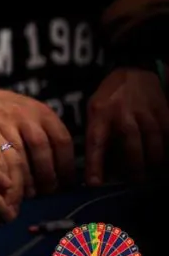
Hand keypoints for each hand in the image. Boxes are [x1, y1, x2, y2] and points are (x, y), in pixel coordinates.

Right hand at [0, 88, 74, 196]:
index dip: (66, 167)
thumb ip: (50, 140)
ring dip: (25, 178)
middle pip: (42, 148)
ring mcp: (5, 121)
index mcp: (44, 114)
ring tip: (29, 194)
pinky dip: (6, 172)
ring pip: (19, 153)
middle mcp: (26, 115)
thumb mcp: (36, 119)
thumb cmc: (14, 117)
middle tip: (47, 193)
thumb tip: (66, 178)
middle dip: (46, 175)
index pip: (62, 141)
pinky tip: (9, 184)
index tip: (66, 186)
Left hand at [85, 67, 168, 185]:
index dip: (95, 163)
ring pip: (154, 143)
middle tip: (135, 182)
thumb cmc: (111, 99)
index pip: (96, 141)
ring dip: (154, 162)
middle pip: (131, 145)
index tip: (93, 183)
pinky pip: (168, 135)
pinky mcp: (163, 111)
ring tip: (152, 174)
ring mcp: (145, 111)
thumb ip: (98, 136)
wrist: (135, 73)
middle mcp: (122, 112)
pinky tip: (162, 159)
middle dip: (134, 168)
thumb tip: (101, 170)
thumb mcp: (95, 112)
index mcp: (100, 113)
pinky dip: (166, 149)